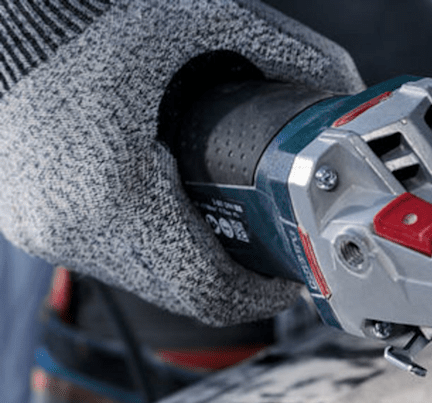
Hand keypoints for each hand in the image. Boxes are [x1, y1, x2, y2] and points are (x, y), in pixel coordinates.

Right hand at [0, 0, 362, 324]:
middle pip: (181, 294)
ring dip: (194, 268)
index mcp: (114, 193)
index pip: (208, 289)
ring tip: (232, 241)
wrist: (7, 16)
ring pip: (145, 283)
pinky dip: (153, 249)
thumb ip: (287, 60)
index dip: (262, 294)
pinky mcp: (28, 222)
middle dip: (235, 281)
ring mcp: (44, 229)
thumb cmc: (89, 14)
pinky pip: (109, 259)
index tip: (293, 277)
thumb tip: (346, 95)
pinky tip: (180, 223)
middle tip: (272, 259)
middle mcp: (71, 226)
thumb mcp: (203, 25)